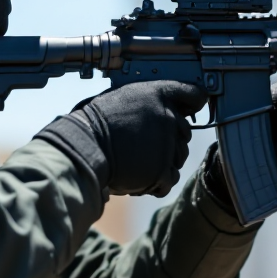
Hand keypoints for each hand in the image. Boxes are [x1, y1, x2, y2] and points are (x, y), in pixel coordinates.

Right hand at [68, 81, 208, 195]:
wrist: (82, 147)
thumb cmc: (92, 123)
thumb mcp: (119, 98)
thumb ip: (144, 103)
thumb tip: (153, 109)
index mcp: (157, 94)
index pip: (193, 94)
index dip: (194, 103)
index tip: (190, 110)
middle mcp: (167, 116)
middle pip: (184, 133)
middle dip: (168, 141)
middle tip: (143, 147)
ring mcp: (166, 144)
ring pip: (178, 158)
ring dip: (161, 163)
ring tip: (135, 162)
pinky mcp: (162, 170)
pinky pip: (169, 180)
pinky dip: (156, 183)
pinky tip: (137, 177)